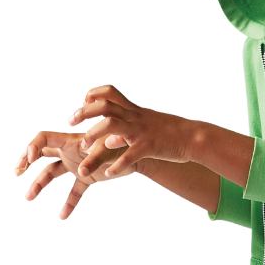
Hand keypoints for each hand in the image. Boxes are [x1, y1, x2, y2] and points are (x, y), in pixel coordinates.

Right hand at [14, 130, 137, 220]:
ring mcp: (76, 165)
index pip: (44, 139)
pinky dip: (69, 203)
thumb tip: (81, 171)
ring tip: (28, 198)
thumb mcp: (109, 150)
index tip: (29, 160)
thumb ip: (95, 158)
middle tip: (17, 173)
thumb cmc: (123, 146)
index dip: (33, 147)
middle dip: (26, 162)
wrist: (138, 155)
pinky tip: (63, 216)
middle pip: (42, 155)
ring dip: (39, 184)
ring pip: (52, 174)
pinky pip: (74, 191)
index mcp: (71, 141)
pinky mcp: (87, 178)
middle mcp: (70, 151)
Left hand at [67, 83, 195, 176]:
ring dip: (94, 134)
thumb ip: (126, 131)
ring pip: (111, 125)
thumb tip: (109, 139)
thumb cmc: (170, 132)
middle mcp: (134, 117)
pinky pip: (129, 155)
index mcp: (133, 110)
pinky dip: (116, 164)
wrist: (193, 137)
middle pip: (104, 106)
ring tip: (86, 146)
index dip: (92, 96)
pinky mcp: (148, 146)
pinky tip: (108, 173)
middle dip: (83, 112)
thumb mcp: (146, 126)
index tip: (82, 105)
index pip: (108, 92)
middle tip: (71, 122)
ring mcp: (140, 131)